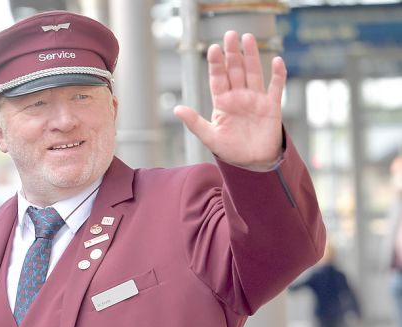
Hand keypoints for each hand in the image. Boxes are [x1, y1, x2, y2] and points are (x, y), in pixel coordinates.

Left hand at [173, 31, 285, 168]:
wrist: (252, 163)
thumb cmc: (230, 150)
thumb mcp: (210, 137)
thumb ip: (194, 122)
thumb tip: (177, 108)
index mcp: (223, 103)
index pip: (218, 79)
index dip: (216, 64)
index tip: (212, 49)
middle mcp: (239, 97)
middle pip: (235, 70)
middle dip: (232, 53)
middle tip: (230, 34)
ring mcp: (255, 99)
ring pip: (253, 72)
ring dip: (251, 56)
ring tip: (247, 38)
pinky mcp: (271, 106)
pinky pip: (275, 87)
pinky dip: (277, 74)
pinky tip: (277, 60)